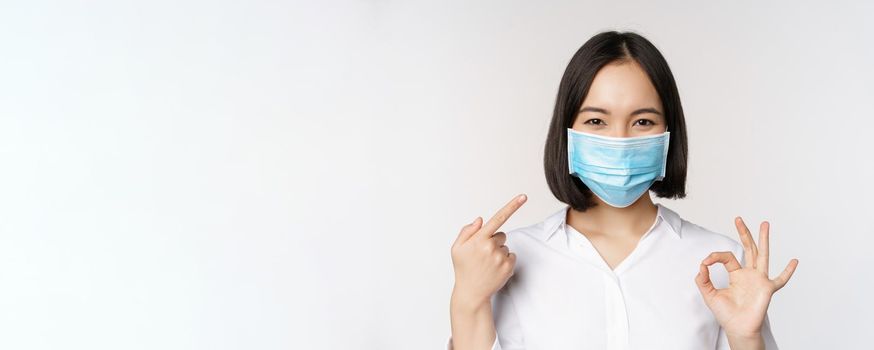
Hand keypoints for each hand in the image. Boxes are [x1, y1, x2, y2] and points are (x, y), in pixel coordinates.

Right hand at [450, 194, 526, 308]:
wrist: (471, 293)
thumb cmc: (463, 269)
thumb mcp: (457, 248)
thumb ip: (467, 231)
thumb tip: (480, 219)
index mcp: (479, 239)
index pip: (498, 218)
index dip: (512, 206)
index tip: (524, 196)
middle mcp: (491, 246)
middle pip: (500, 235)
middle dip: (493, 241)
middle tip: (482, 254)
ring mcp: (501, 257)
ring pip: (505, 246)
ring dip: (498, 252)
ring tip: (487, 264)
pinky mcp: (508, 267)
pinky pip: (511, 256)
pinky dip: (504, 261)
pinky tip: (494, 269)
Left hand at [695, 217, 798, 337]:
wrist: (737, 328)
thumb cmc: (726, 314)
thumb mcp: (709, 294)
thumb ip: (703, 279)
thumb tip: (701, 265)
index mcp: (736, 274)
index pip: (727, 257)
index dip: (715, 256)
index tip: (706, 262)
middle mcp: (749, 274)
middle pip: (748, 249)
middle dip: (743, 233)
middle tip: (738, 219)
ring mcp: (759, 280)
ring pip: (762, 255)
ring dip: (763, 239)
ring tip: (764, 224)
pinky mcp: (767, 288)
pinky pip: (780, 280)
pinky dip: (788, 271)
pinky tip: (794, 261)